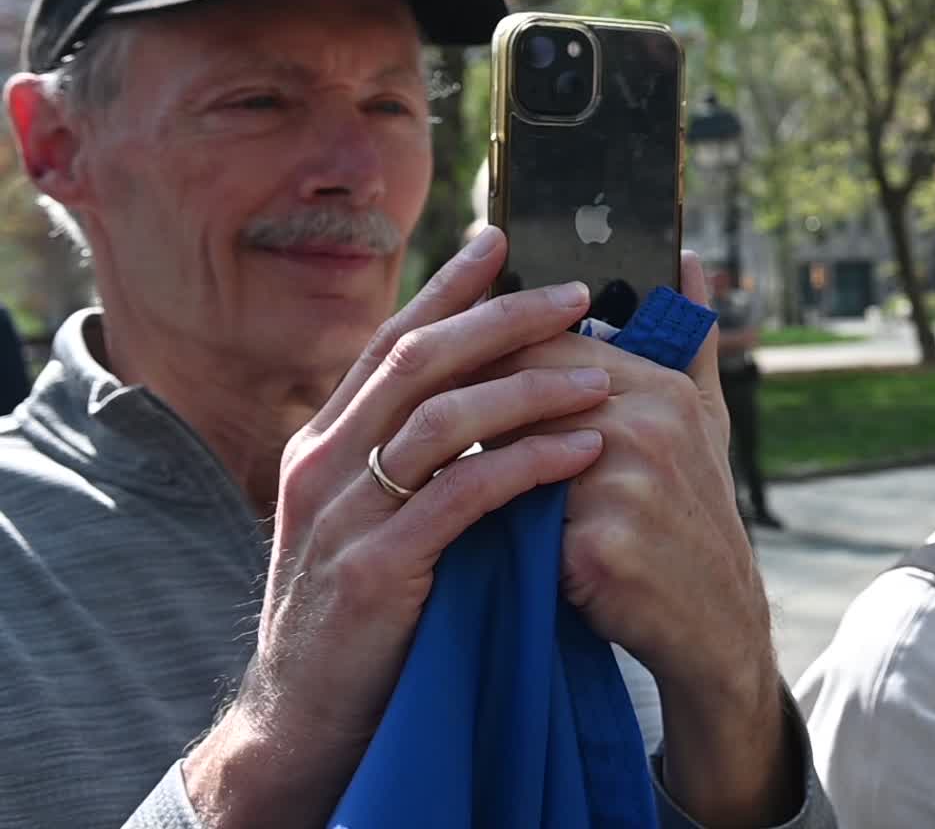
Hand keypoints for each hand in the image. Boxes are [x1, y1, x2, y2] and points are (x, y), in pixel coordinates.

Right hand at [183, 227, 611, 827]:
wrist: (306, 723)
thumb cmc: (363, 617)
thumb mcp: (377, 522)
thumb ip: (416, 461)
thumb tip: (489, 400)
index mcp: (324, 445)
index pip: (389, 344)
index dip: (445, 288)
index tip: (502, 241)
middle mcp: (323, 466)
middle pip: (416, 360)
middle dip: (499, 317)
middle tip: (573, 293)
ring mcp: (343, 516)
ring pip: (439, 417)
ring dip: (526, 386)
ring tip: (598, 373)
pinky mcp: (375, 570)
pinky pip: (461, 496)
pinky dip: (526, 463)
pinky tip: (581, 448)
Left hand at [489, 253, 797, 825]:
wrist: (715, 624)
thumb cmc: (692, 517)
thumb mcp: (703, 423)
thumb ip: (689, 339)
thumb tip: (688, 260)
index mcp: (659, 387)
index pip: (542, 347)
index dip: (483, 364)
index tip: (440, 387)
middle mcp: (648, 424)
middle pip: (515, 397)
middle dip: (467, 420)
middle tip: (421, 444)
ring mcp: (626, 485)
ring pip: (508, 460)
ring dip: (475, 478)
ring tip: (444, 499)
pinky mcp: (601, 548)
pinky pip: (517, 528)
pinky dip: (496, 537)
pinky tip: (483, 549)